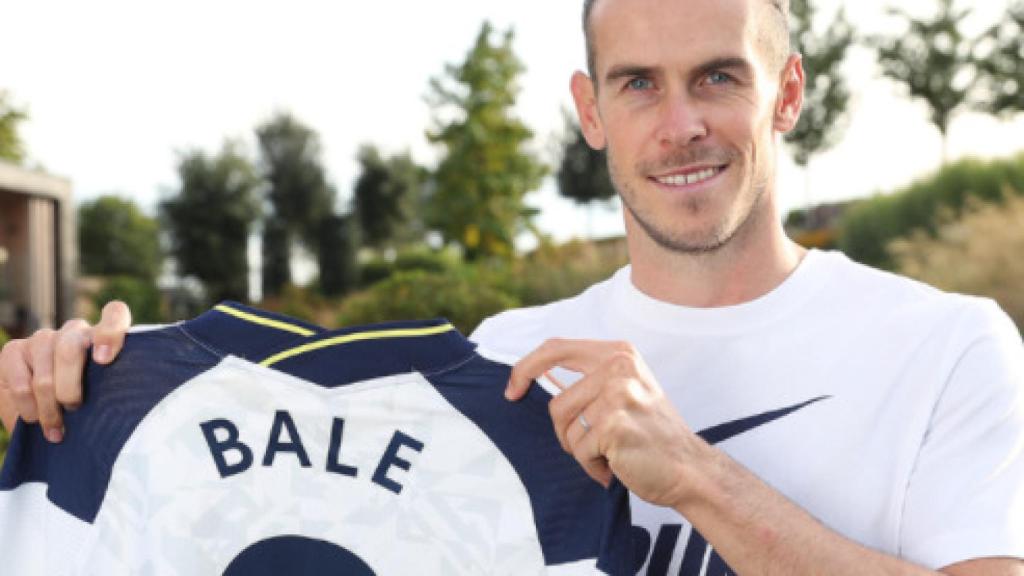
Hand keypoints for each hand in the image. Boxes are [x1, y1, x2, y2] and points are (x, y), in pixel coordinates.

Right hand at [0, 301, 131, 441]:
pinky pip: (21, 384)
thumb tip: (123, 402)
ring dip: (49, 408)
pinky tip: (34, 419)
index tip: (104, 361)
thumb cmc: (87, 408)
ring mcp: (42, 338)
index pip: (115, 315)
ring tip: (56, 427)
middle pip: (70, 349)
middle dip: (69, 389)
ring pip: (44, 376)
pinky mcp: (13, 350)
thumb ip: (115, 389)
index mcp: (105, 338)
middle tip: (74, 408)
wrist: (43, 417)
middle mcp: (74, 331)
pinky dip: (29, 408)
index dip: (110, 333)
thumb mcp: (106, 398)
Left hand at [506, 338, 706, 508]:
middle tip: (593, 445)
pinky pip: (579, 450)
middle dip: (566, 433)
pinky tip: (618, 464)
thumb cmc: (651, 433)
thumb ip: (589, 377)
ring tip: (613, 453)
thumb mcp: (624, 389)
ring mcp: (617, 394)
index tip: (512, 391)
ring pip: (566, 429)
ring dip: (583, 451)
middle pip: (556, 403)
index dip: (525, 368)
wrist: (688, 467)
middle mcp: (618, 366)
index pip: (555, 348)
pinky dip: (593, 466)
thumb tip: (533, 374)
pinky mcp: (614, 424)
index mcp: (618, 353)